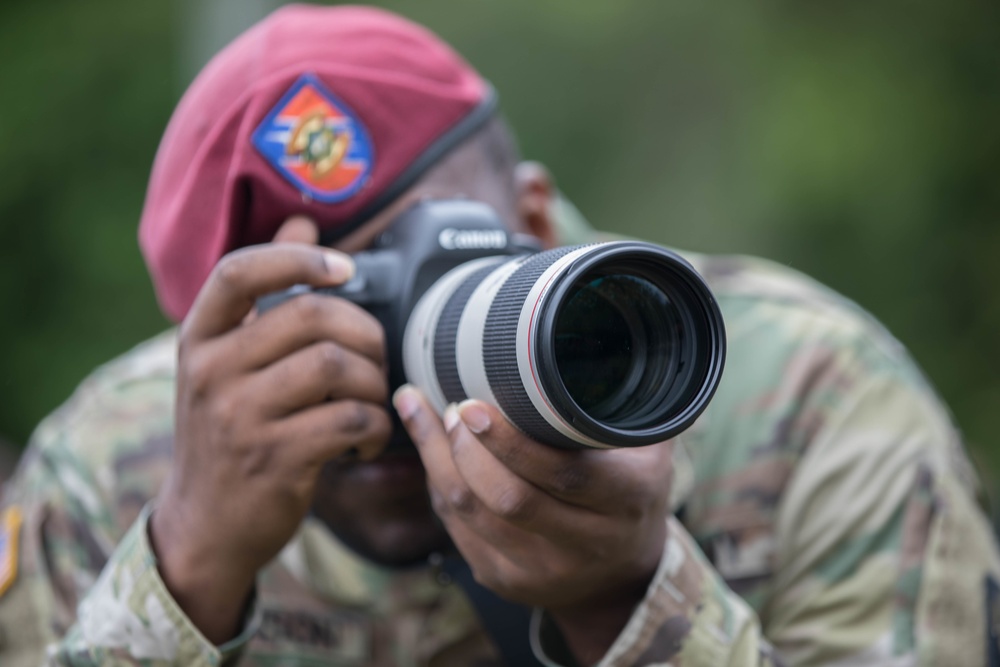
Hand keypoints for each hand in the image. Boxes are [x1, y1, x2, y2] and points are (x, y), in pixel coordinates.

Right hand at [150, 219, 391, 642]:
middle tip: (375, 358)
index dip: (298, 258)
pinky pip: (351, 420)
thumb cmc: (229, 432)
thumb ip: (263, 295)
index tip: (344, 268)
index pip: (238, 272)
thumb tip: (300, 220)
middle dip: (364, 331)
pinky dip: (376, 427)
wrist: (205, 525)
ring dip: (375, 382)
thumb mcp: (227, 363)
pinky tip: (367, 440)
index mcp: (198, 339)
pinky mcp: (274, 460)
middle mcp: (210, 372)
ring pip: (337, 366)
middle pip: (310, 316)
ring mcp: (238, 418)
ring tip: (372, 401)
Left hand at [393, 385, 671, 663]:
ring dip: (439, 459)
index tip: (473, 405)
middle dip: (465, 447)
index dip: (510, 441)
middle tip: (452, 407)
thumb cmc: (629, 490)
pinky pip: (457, 529)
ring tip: (428, 416)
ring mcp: (543, 571)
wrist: (622, 573)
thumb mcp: (646, 448)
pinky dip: (439, 485)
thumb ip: (620, 407)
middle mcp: (587, 543)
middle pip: (508, 496)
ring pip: (471, 513)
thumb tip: (571, 351)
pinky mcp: (506, 582)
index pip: (562, 472)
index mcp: (627, 499)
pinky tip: (433, 452)